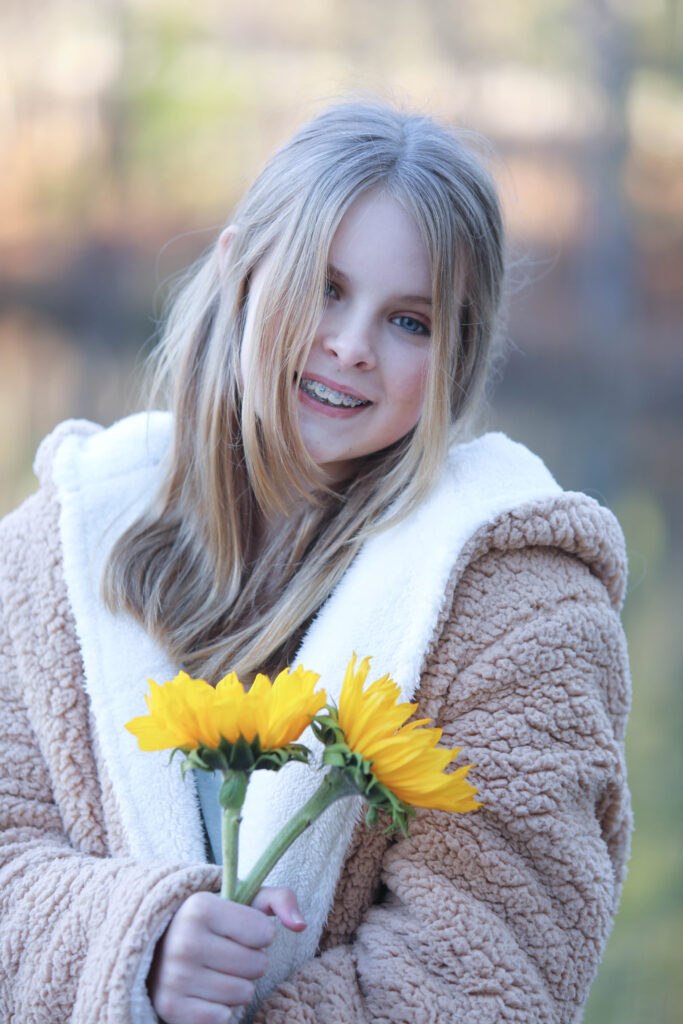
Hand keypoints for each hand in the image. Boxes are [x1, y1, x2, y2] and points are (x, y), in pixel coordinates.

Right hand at [148, 887, 305, 1023]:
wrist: (158, 947)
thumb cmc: (212, 922)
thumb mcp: (244, 899)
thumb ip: (280, 899)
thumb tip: (300, 924)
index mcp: (199, 907)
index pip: (264, 932)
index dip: (260, 934)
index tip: (240, 930)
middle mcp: (184, 941)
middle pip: (257, 965)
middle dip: (251, 960)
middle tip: (229, 952)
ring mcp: (175, 977)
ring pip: (244, 994)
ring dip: (238, 984)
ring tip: (218, 970)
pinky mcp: (170, 1007)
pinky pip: (224, 1017)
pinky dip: (222, 1008)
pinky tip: (206, 991)